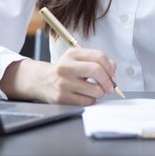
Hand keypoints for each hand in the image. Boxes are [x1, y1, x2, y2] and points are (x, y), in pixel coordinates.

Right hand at [1, 48, 117, 105]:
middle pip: (97, 70)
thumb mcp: (77, 59)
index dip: (110, 67)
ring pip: (95, 90)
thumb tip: (113, 74)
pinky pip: (87, 101)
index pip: (99, 57)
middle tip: (110, 87)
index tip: (112, 75)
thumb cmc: (65, 70)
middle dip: (108, 82)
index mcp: (73, 53)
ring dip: (100, 93)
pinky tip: (85, 96)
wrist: (41, 80)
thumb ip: (96, 61)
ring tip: (94, 91)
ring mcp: (64, 82)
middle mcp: (67, 66)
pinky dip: (91, 100)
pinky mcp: (62, 97)